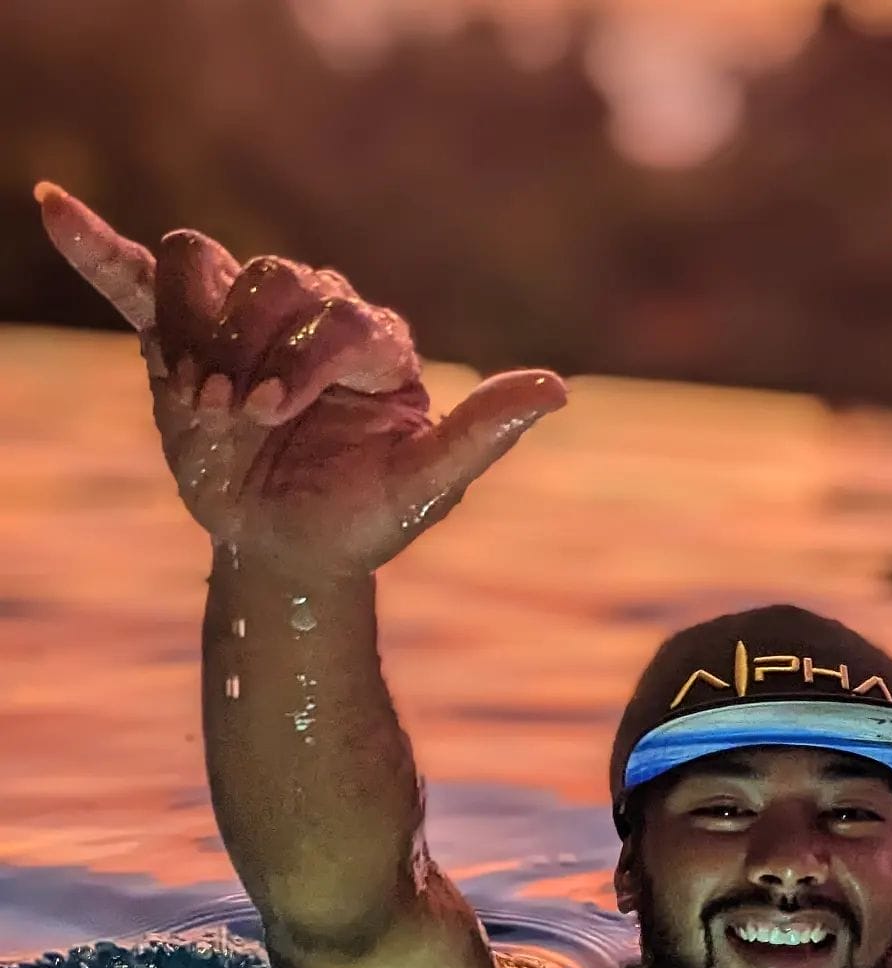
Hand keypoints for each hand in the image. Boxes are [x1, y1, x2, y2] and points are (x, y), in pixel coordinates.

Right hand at [34, 181, 564, 578]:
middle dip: (249, 346)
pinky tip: (58, 211)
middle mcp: (316, 321)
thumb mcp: (424, 489)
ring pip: (210, 265)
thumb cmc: (362, 525)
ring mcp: (249, 327)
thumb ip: (482, 435)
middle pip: (273, 275)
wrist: (289, 556)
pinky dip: (100, 249)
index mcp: (376, 346)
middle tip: (237, 416)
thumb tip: (558, 387)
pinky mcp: (187, 344)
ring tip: (198, 398)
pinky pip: (142, 282)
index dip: (303, 356)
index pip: (339, 312)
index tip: (274, 415)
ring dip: (196, 325)